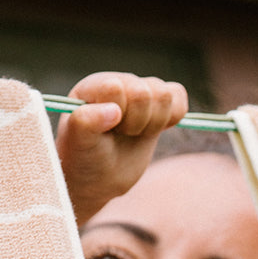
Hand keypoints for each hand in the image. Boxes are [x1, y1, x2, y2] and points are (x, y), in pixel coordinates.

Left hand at [56, 72, 187, 224]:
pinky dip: (172, 117)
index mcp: (94, 86)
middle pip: (145, 93)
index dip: (117, 115)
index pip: (116, 88)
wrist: (99, 176)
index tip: (106, 130)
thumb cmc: (84, 157)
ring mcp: (140, 89)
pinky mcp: (159, 101)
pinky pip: (178, 95)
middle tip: (120, 134)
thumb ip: (85, 122)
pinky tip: (151, 129)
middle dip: (135, 122)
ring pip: (166, 95)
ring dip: (153, 122)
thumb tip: (113, 110)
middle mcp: (118, 82)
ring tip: (133, 133)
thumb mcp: (79, 143)